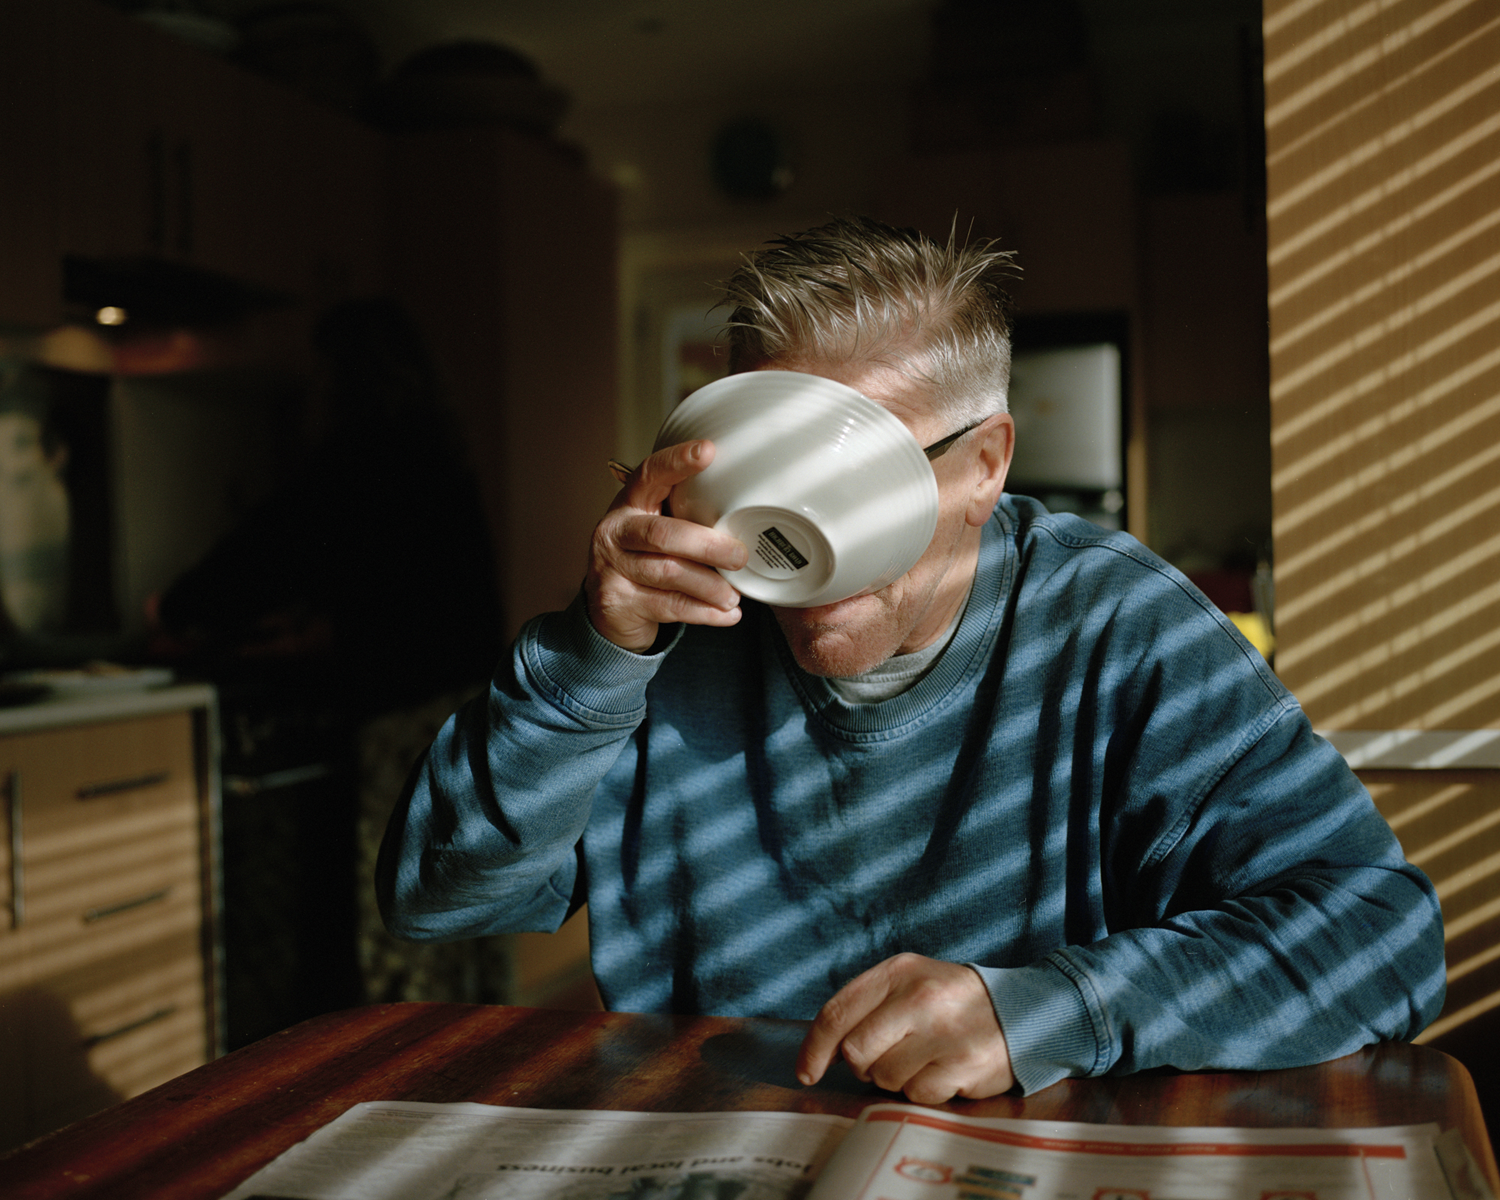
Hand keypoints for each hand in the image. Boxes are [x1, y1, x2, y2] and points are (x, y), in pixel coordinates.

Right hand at [586, 439, 748, 651]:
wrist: (608, 609)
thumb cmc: (644, 559)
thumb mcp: (657, 529)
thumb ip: (688, 518)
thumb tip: (749, 517)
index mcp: (630, 503)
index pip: (650, 474)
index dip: (678, 462)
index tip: (708, 450)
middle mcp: (616, 530)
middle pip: (664, 533)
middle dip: (708, 546)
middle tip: (740, 556)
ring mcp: (612, 567)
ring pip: (669, 573)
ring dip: (709, 586)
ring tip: (733, 596)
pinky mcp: (618, 601)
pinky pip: (669, 606)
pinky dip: (704, 612)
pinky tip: (725, 614)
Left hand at [797, 953, 1013, 1103]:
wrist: (1022, 1011)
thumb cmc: (951, 1001)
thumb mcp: (909, 983)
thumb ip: (867, 1007)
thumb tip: (822, 1051)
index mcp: (899, 971)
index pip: (836, 1012)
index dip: (813, 1048)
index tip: (807, 1071)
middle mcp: (920, 997)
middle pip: (855, 1051)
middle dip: (863, 1064)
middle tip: (886, 1057)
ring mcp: (944, 1032)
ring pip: (885, 1077)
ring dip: (897, 1077)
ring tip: (924, 1057)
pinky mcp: (965, 1065)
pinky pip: (917, 1095)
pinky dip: (925, 1090)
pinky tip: (943, 1070)